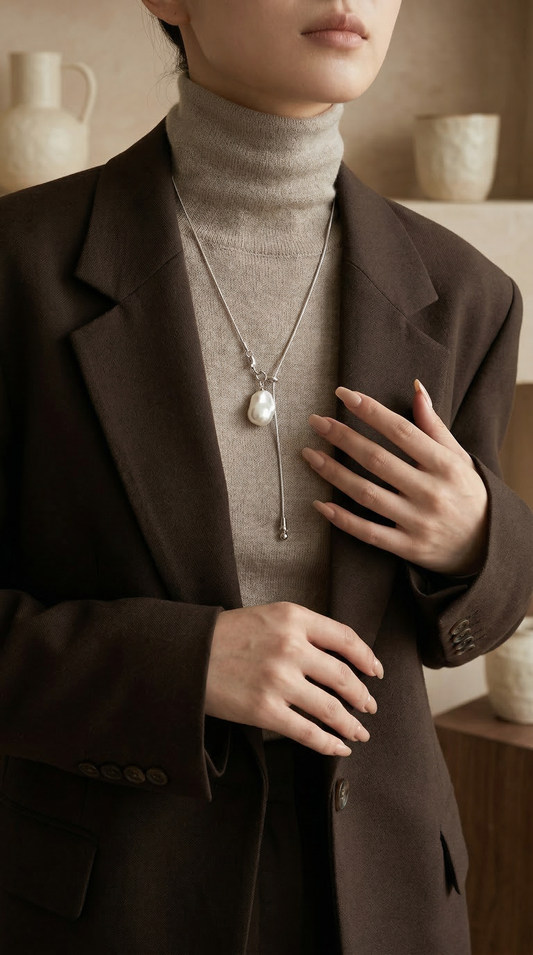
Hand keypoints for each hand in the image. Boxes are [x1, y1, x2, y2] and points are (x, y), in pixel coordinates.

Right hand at [205, 602, 383, 755]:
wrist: (187, 655)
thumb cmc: (229, 635)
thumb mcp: (270, 616)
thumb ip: (304, 630)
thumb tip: (342, 658)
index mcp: (294, 618)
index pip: (346, 639)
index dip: (367, 658)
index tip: (375, 672)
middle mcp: (290, 647)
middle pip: (344, 677)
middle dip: (362, 697)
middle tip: (369, 707)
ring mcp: (278, 680)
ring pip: (331, 708)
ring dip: (352, 724)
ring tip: (360, 732)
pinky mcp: (264, 710)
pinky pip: (308, 732)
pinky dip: (329, 743)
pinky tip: (340, 748)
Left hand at [302, 380, 488, 575]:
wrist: (486, 546)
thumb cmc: (468, 494)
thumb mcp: (459, 457)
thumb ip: (434, 426)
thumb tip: (416, 388)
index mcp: (445, 465)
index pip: (402, 432)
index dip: (371, 411)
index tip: (344, 395)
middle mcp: (430, 492)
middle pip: (378, 460)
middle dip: (343, 438)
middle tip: (317, 421)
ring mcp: (417, 522)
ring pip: (367, 494)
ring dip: (334, 473)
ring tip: (309, 455)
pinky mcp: (407, 547)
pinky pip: (368, 532)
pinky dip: (342, 519)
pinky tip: (320, 503)